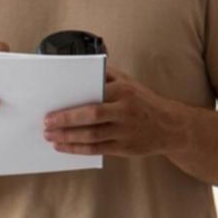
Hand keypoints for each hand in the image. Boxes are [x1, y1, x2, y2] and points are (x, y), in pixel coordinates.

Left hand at [43, 69, 187, 156]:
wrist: (171, 127)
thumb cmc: (145, 102)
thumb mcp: (130, 82)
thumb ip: (107, 75)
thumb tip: (79, 68)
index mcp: (124, 92)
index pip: (93, 98)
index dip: (70, 106)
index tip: (51, 110)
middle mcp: (125, 111)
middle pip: (91, 117)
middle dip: (65, 122)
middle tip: (46, 125)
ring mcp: (126, 131)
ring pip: (92, 136)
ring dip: (68, 137)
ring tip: (51, 137)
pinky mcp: (125, 148)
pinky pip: (97, 149)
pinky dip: (78, 149)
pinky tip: (64, 147)